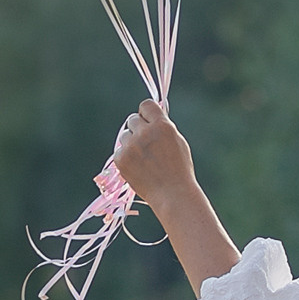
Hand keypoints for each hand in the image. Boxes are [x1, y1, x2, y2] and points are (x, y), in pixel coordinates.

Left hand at [111, 97, 241, 294]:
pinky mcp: (121, 159)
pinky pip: (119, 150)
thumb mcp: (178, 142)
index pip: (146, 105)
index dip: (146, 113)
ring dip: (131, 143)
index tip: (148, 120)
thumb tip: (150, 115)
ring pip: (124, 135)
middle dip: (138, 128)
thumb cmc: (180, 169)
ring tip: (144, 158)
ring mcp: (131, 146)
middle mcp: (145, 133)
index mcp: (162, 126)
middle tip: (146, 143)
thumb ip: (163, 127)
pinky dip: (126, 156)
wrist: (172, 194)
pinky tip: (138, 167)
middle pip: (132, 119)